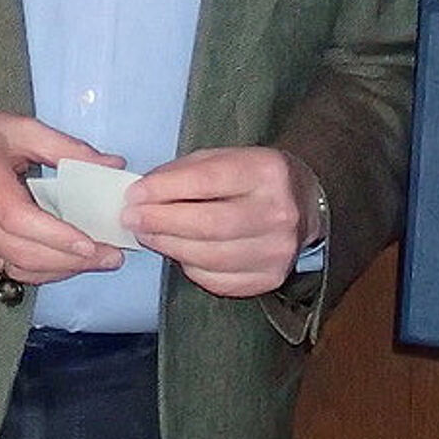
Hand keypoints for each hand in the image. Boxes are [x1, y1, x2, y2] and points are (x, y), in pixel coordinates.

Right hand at [0, 104, 126, 281]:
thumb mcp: (17, 127)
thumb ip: (65, 147)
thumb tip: (112, 164)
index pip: (17, 219)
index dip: (55, 235)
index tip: (90, 242)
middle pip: (21, 253)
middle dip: (70, 261)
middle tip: (112, 255)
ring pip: (16, 268)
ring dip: (60, 271)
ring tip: (99, 260)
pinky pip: (8, 269)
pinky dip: (42, 269)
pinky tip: (68, 260)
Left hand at [121, 147, 321, 297]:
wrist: (306, 205)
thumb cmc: (256, 178)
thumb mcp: (227, 158)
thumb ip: (186, 172)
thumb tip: (143, 193)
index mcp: (268, 171)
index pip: (209, 181)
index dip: (165, 189)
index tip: (134, 194)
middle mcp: (278, 212)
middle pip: (208, 224)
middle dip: (161, 222)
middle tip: (132, 219)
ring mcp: (277, 250)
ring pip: (208, 257)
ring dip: (168, 246)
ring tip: (147, 235)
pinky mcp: (270, 278)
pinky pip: (217, 280)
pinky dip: (189, 267)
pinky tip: (178, 252)